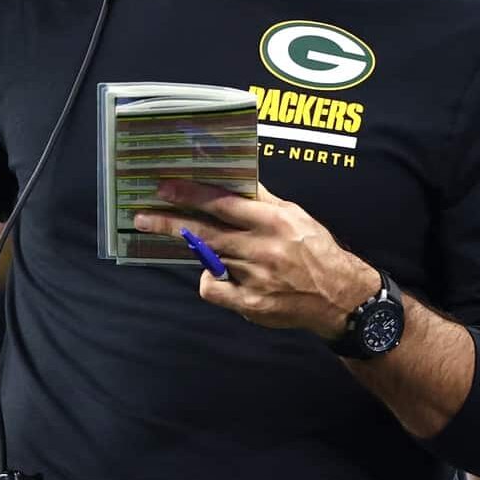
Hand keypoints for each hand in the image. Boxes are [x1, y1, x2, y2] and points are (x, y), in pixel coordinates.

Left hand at [134, 180, 379, 338]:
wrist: (338, 296)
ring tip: (186, 241)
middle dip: (169, 222)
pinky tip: (217, 276)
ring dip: (194, 249)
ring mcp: (255, 278)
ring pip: (208, 260)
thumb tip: (236, 175)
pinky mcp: (251, 304)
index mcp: (273, 221)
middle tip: (141, 216)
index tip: (165, 187)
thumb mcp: (295, 216)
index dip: (191, 194)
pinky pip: (213, 289)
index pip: (224, 203)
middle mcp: (262, 248)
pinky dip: (209, 281)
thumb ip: (262, 199)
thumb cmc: (314, 249)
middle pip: (205, 232)